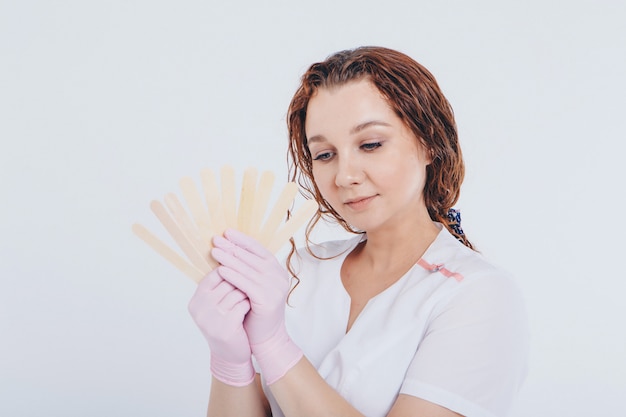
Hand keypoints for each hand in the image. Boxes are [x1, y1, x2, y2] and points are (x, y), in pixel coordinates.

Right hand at [188, 268, 254, 385]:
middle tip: (251, 282)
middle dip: (241, 281)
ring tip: (250, 295)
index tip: (244, 269)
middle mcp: (200, 308)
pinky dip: (249, 305)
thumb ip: (220, 285)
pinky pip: (242, 306)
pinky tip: (250, 307)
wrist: (230, 355)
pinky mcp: (225, 328)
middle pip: (226, 281)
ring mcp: (211, 319)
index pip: (215, 274)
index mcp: (196, 300)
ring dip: (246, 293)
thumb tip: (232, 255)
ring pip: (236, 292)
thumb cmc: (227, 323)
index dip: (232, 270)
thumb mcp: (217, 305)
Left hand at [211, 229, 302, 384]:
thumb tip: (228, 250)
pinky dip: (233, 275)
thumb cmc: (255, 312)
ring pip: (248, 269)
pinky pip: (247, 283)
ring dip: (230, 259)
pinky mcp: (268, 299)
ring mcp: (276, 288)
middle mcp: (279, 277)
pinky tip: (220, 270)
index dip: (243, 240)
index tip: (227, 232)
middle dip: (233, 247)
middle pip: (253, 257)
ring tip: (215, 252)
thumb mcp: (252, 287)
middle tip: (216, 239)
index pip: (259, 250)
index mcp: (277, 271)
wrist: (266, 338)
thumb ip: (247, 270)